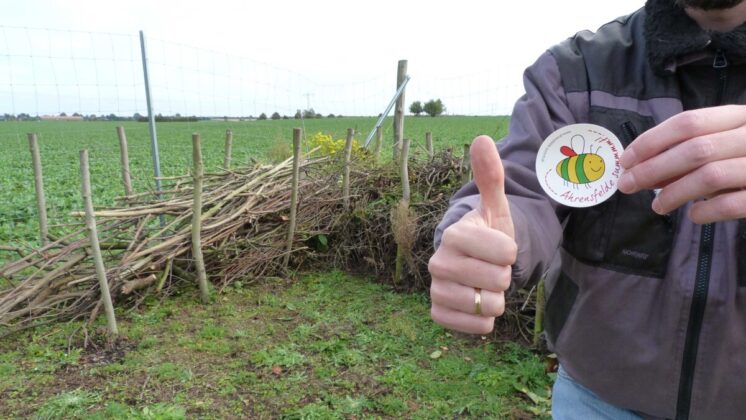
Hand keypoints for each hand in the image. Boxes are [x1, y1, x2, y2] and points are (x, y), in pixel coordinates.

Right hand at [429, 135, 516, 334]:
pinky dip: (486, 321)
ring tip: (485, 286)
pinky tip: (477, 305)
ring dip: (497, 299)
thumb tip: (481, 139)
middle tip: (493, 268)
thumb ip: (491, 177)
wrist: (471, 265)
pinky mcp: (438, 313)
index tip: (502, 247)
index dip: (511, 251)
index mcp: (453, 234)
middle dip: (505, 276)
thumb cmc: (487, 234)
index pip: (504, 250)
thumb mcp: (495, 207)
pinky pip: (477, 327)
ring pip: (489, 306)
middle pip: (499, 280)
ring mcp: (436, 290)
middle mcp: (438, 262)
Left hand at [618, 105, 745, 223]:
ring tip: (657, 206)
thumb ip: (694, 151)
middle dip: (653, 169)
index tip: (626, 160)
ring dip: (674, 193)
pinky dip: (706, 212)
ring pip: (710, 176)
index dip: (652, 141)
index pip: (689, 122)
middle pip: (694, 149)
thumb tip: (645, 169)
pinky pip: (732, 204)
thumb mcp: (730, 142)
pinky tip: (694, 216)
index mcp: (742, 116)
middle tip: (628, 186)